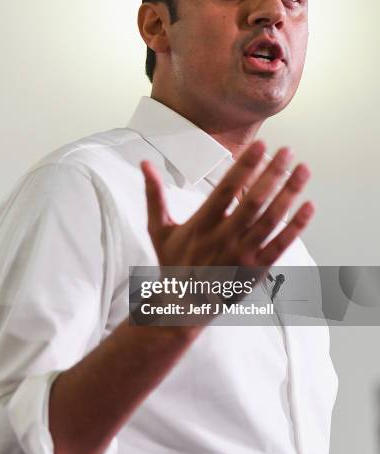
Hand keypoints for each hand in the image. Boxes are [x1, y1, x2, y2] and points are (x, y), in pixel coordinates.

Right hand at [141, 140, 313, 269]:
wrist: (183, 307)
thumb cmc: (173, 264)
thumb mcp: (159, 229)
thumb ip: (154, 194)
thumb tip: (144, 163)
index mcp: (201, 225)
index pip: (225, 190)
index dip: (245, 167)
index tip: (261, 146)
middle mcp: (223, 239)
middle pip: (253, 202)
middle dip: (272, 174)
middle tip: (287, 150)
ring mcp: (242, 255)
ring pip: (270, 221)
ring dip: (289, 193)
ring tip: (303, 170)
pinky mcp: (256, 270)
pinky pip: (280, 246)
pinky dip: (296, 227)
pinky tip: (308, 206)